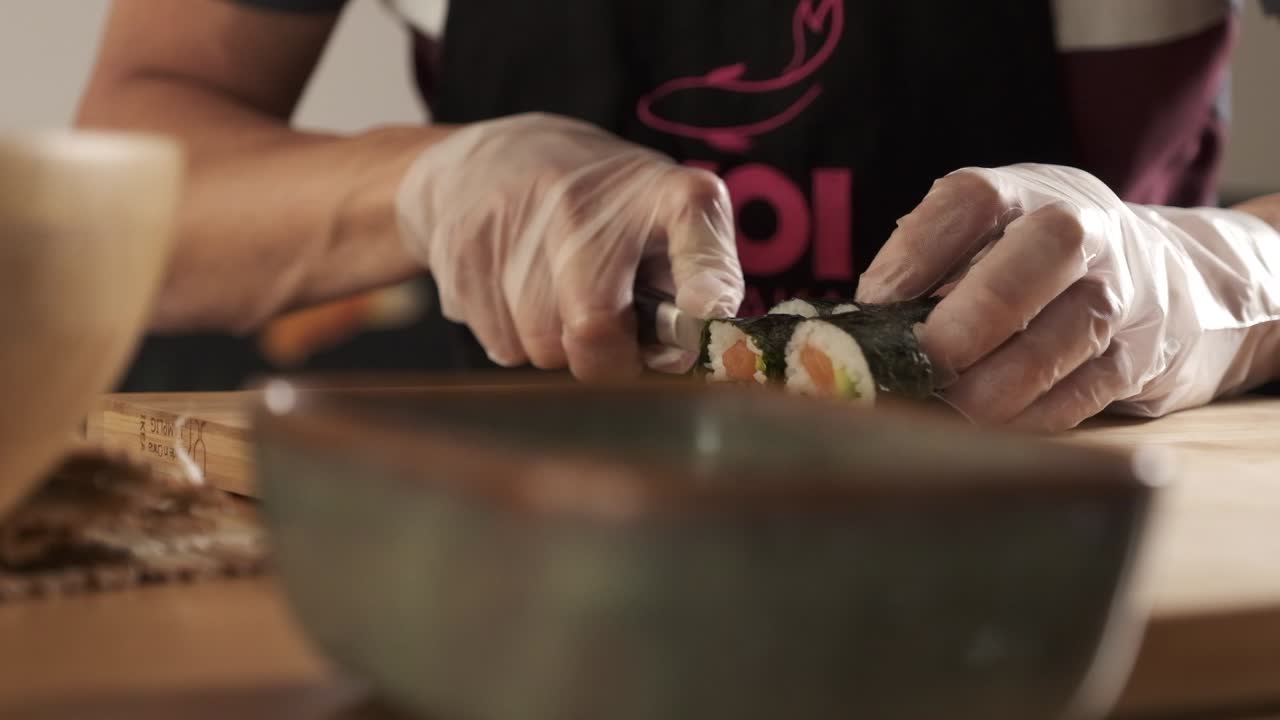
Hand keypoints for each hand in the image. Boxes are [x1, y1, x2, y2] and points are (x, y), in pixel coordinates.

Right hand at [396, 113, 742, 378]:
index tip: (707, 315)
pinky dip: (514, 339)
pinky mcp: (465, 250)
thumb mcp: (658, 217)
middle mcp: (586, 198)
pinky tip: (516, 292)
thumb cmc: (597, 211)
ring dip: (556, 346)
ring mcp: (520, 220)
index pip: (696, 228)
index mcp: (658, 189)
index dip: (705, 283)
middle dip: (607, 358)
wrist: (481, 163)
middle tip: (609, 335)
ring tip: (554, 296)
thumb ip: (688, 282)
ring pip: (544, 349)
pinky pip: (502, 347)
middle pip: (596, 328)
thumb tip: (682, 356)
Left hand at [857, 164, 1279, 430]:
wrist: (1174, 280)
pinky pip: (1085, 393)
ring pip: (1070, 333)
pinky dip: (1030, 418)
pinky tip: (991, 427)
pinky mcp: (1141, 357)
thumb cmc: (1038, 265)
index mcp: (1026, 192)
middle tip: (924, 362)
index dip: (916, 251)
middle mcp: (1085, 231)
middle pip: (1044, 250)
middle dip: (974, 318)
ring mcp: (1124, 292)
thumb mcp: (991, 240)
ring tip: (947, 406)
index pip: (972, 198)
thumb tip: (852, 333)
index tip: (872, 303)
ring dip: (997, 384)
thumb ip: (929, 273)